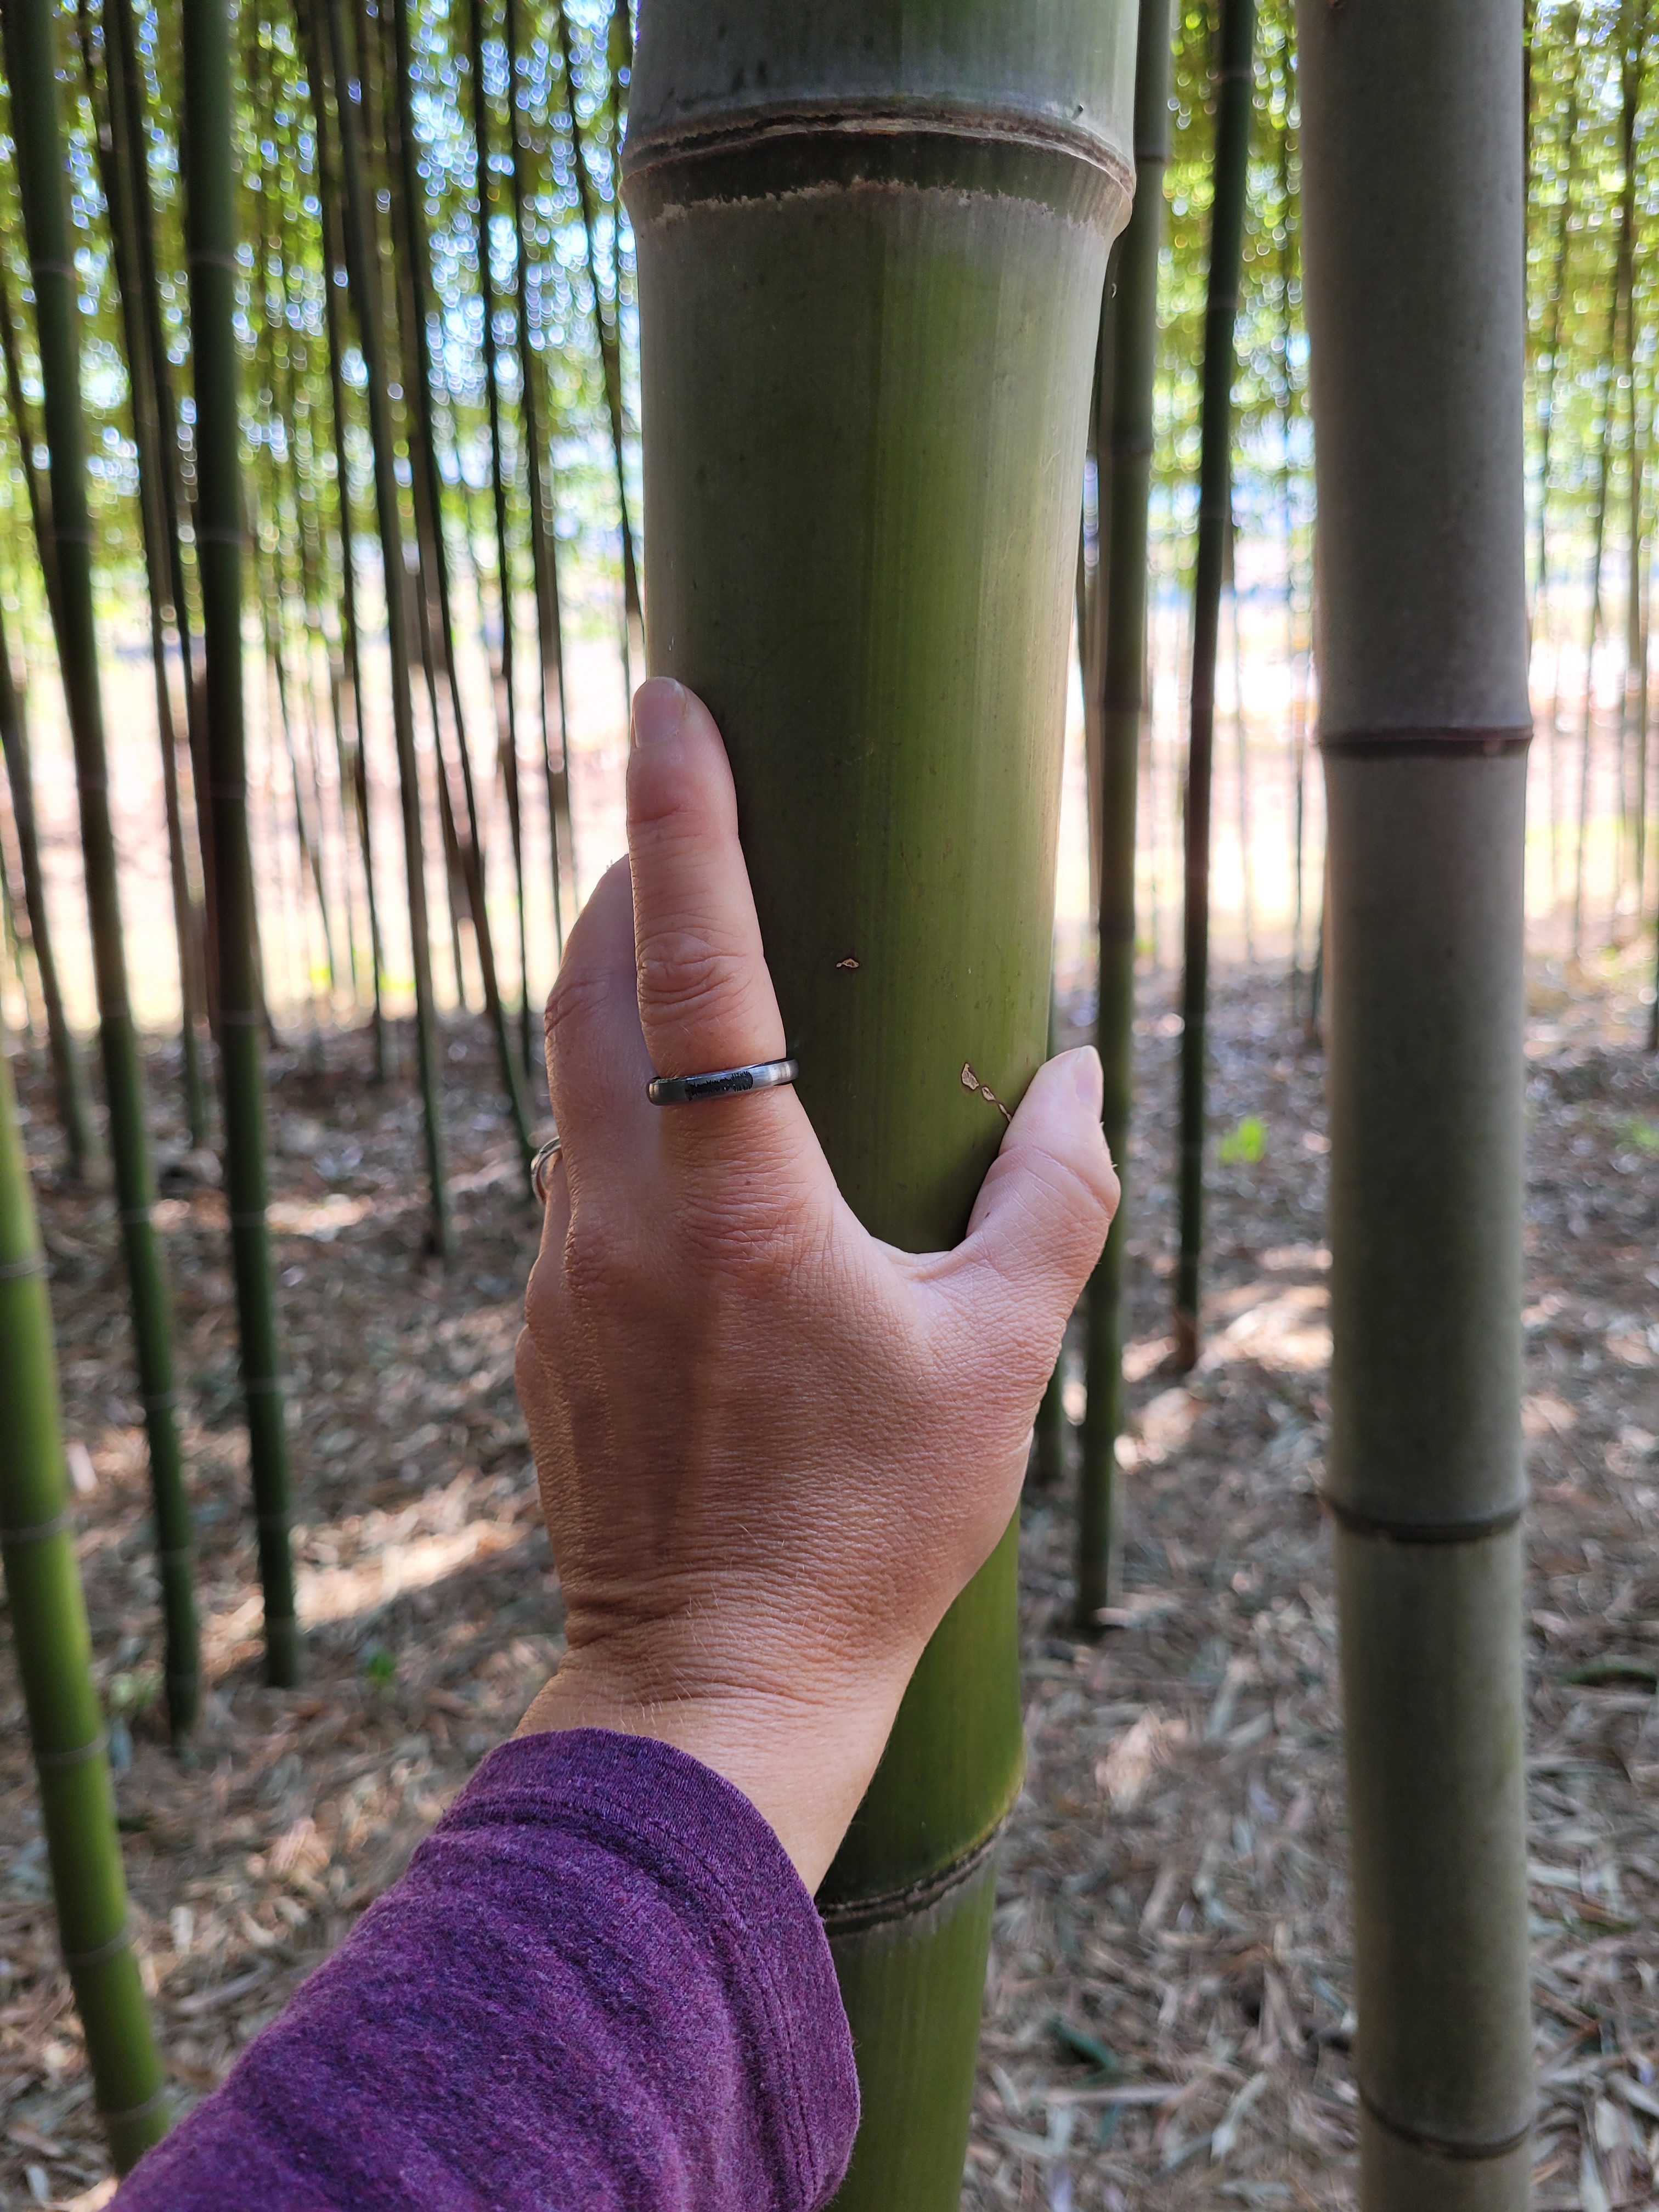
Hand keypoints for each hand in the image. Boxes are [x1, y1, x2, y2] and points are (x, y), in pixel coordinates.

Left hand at [514, 679, 1117, 1890]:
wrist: (713, 1682)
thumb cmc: (869, 1527)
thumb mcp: (1000, 1361)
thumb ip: (1053, 1200)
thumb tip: (1074, 1072)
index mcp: (737, 1202)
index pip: (691, 958)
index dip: (679, 816)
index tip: (666, 701)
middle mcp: (622, 1213)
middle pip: (592, 985)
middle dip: (630, 875)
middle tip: (685, 804)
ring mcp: (564, 1266)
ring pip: (571, 1074)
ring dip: (620, 987)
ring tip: (697, 948)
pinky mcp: (547, 1319)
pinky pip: (579, 1165)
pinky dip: (625, 1104)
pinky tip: (698, 1138)